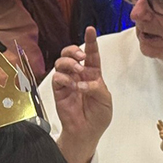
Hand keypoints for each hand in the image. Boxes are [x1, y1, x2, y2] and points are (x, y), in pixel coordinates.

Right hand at [52, 27, 112, 156]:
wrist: (86, 132)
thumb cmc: (98, 117)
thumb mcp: (105, 100)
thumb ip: (96, 87)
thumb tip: (82, 82)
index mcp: (93, 74)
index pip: (92, 54)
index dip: (91, 41)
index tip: (90, 30)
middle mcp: (79, 75)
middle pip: (71, 53)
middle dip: (74, 50)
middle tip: (81, 57)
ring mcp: (68, 82)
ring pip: (61, 62)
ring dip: (69, 63)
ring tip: (77, 71)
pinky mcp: (59, 90)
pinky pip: (57, 77)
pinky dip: (65, 79)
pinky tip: (72, 86)